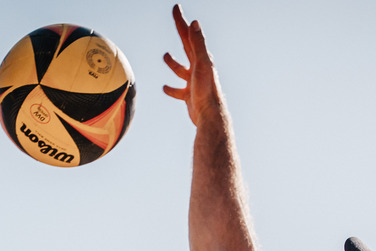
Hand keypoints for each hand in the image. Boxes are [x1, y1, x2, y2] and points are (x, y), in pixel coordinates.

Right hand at [163, 4, 223, 125]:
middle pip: (187, 46)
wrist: (210, 114)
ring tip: (165, 56)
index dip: (181, 21)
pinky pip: (178, 90)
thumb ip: (198, 44)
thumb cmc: (207, 89)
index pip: (188, 35)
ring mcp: (194, 82)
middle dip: (181, 32)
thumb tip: (194, 23)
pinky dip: (171, 89)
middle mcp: (199, 68)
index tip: (176, 8)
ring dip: (173, 63)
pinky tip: (165, 88)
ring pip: (181, 69)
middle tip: (176, 19)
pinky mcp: (190, 96)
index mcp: (201, 58)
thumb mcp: (202, 63)